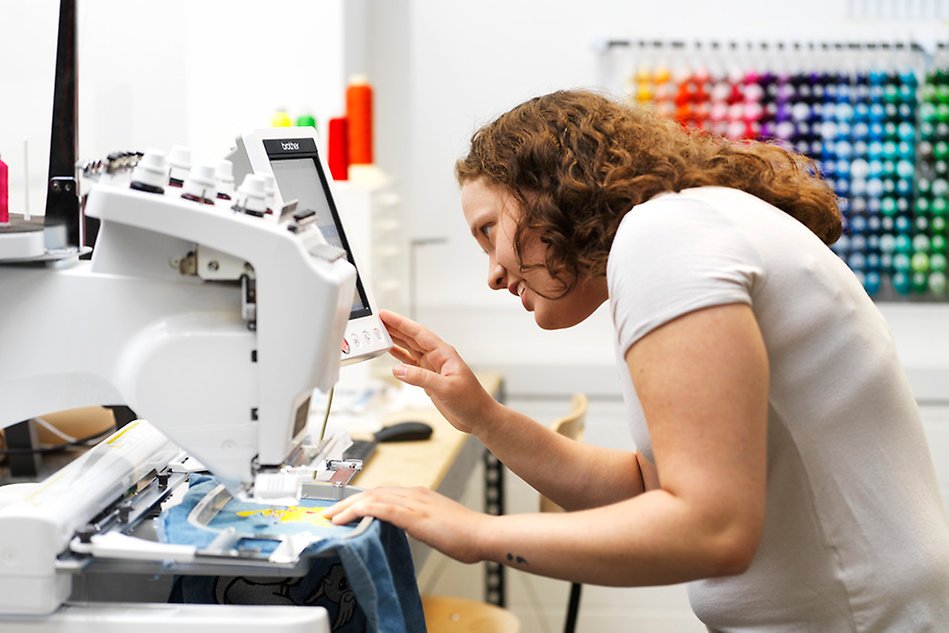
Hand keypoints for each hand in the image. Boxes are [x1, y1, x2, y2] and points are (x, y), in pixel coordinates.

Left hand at [324, 486, 490, 563]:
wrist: (483, 534)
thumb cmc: (466, 534)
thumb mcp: (436, 526)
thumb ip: (419, 524)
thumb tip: (405, 530)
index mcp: (419, 495)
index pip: (382, 493)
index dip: (360, 500)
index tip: (344, 511)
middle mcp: (414, 494)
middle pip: (372, 492)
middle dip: (347, 502)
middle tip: (328, 513)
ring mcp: (414, 502)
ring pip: (372, 497)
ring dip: (347, 506)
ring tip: (330, 517)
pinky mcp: (413, 514)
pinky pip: (380, 508)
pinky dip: (360, 510)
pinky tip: (346, 518)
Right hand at [380, 310, 496, 434]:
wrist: (478, 417)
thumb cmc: (471, 400)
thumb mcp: (446, 388)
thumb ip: (421, 378)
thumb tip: (398, 370)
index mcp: (443, 353)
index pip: (418, 333)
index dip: (400, 323)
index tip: (385, 315)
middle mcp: (436, 357)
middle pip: (411, 338)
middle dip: (394, 328)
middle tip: (376, 320)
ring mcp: (432, 367)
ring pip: (409, 349)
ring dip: (394, 341)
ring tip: (379, 333)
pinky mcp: (428, 379)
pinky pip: (410, 364)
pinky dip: (399, 358)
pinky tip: (390, 353)